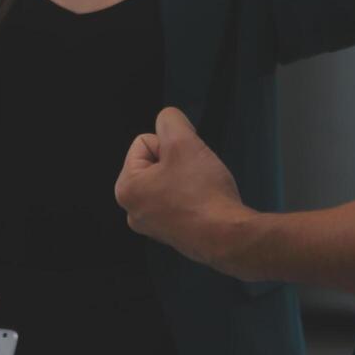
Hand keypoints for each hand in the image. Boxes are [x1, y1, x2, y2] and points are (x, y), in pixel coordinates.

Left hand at [115, 107, 262, 279]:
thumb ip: (170, 121)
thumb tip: (167, 118)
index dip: (169, 144)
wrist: (227, 236)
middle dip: (178, 161)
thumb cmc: (203, 196)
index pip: (144, 142)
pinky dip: (194, 196)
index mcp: (126, 189)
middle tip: (194, 175)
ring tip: (200, 190)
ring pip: (171, 180)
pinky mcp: (174, 232)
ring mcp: (153, 224)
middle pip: (156, 162)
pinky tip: (205, 203)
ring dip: (188, 177)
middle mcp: (134, 210)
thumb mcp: (184, 142)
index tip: (183, 161)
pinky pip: (182, 199)